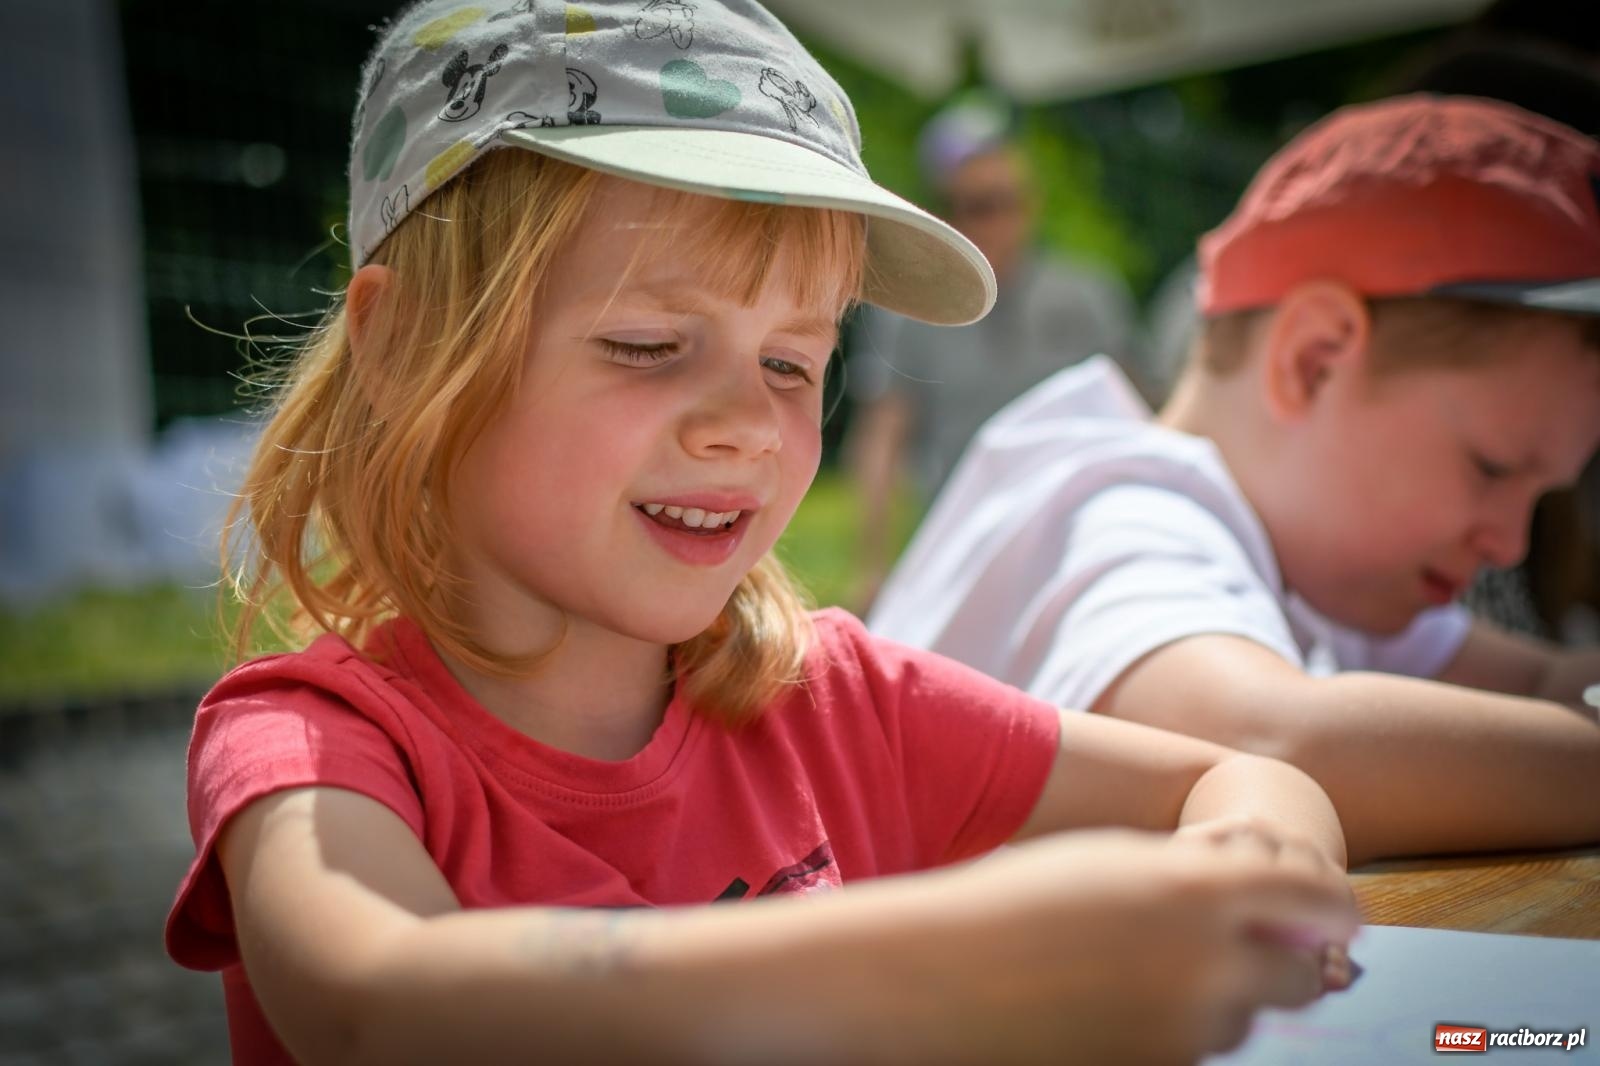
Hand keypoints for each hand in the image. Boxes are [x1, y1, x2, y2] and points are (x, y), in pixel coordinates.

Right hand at [906, 829, 1359, 1064]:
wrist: (941, 976)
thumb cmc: (1023, 899)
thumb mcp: (1119, 862)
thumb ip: (1205, 876)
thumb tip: (1279, 898)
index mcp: (1199, 890)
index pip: (1317, 895)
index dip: (1336, 902)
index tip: (1339, 910)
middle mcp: (1207, 964)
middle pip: (1296, 972)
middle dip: (1284, 958)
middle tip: (1250, 942)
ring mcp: (1184, 1029)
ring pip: (1243, 1018)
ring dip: (1222, 994)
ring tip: (1146, 965)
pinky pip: (1196, 1050)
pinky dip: (1179, 1027)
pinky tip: (1120, 999)